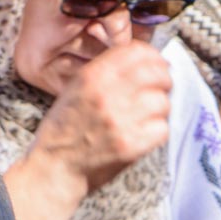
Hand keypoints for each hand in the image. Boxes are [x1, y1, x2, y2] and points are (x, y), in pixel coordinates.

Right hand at [30, 43, 172, 192]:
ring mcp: (121, 121)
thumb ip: (105, 72)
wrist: (56, 167)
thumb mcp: (76, 88)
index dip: (153, 57)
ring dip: (159, 109)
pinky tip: (145, 133)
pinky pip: (162, 129)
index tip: (157, 65)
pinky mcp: (131, 145)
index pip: (138, 52)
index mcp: (93, 76)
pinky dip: (157, 131)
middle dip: (164, 80)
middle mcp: (108, 94)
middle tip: (161, 89)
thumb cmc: (65, 128)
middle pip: (157, 74)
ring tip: (147, 116)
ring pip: (162, 102)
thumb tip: (144, 62)